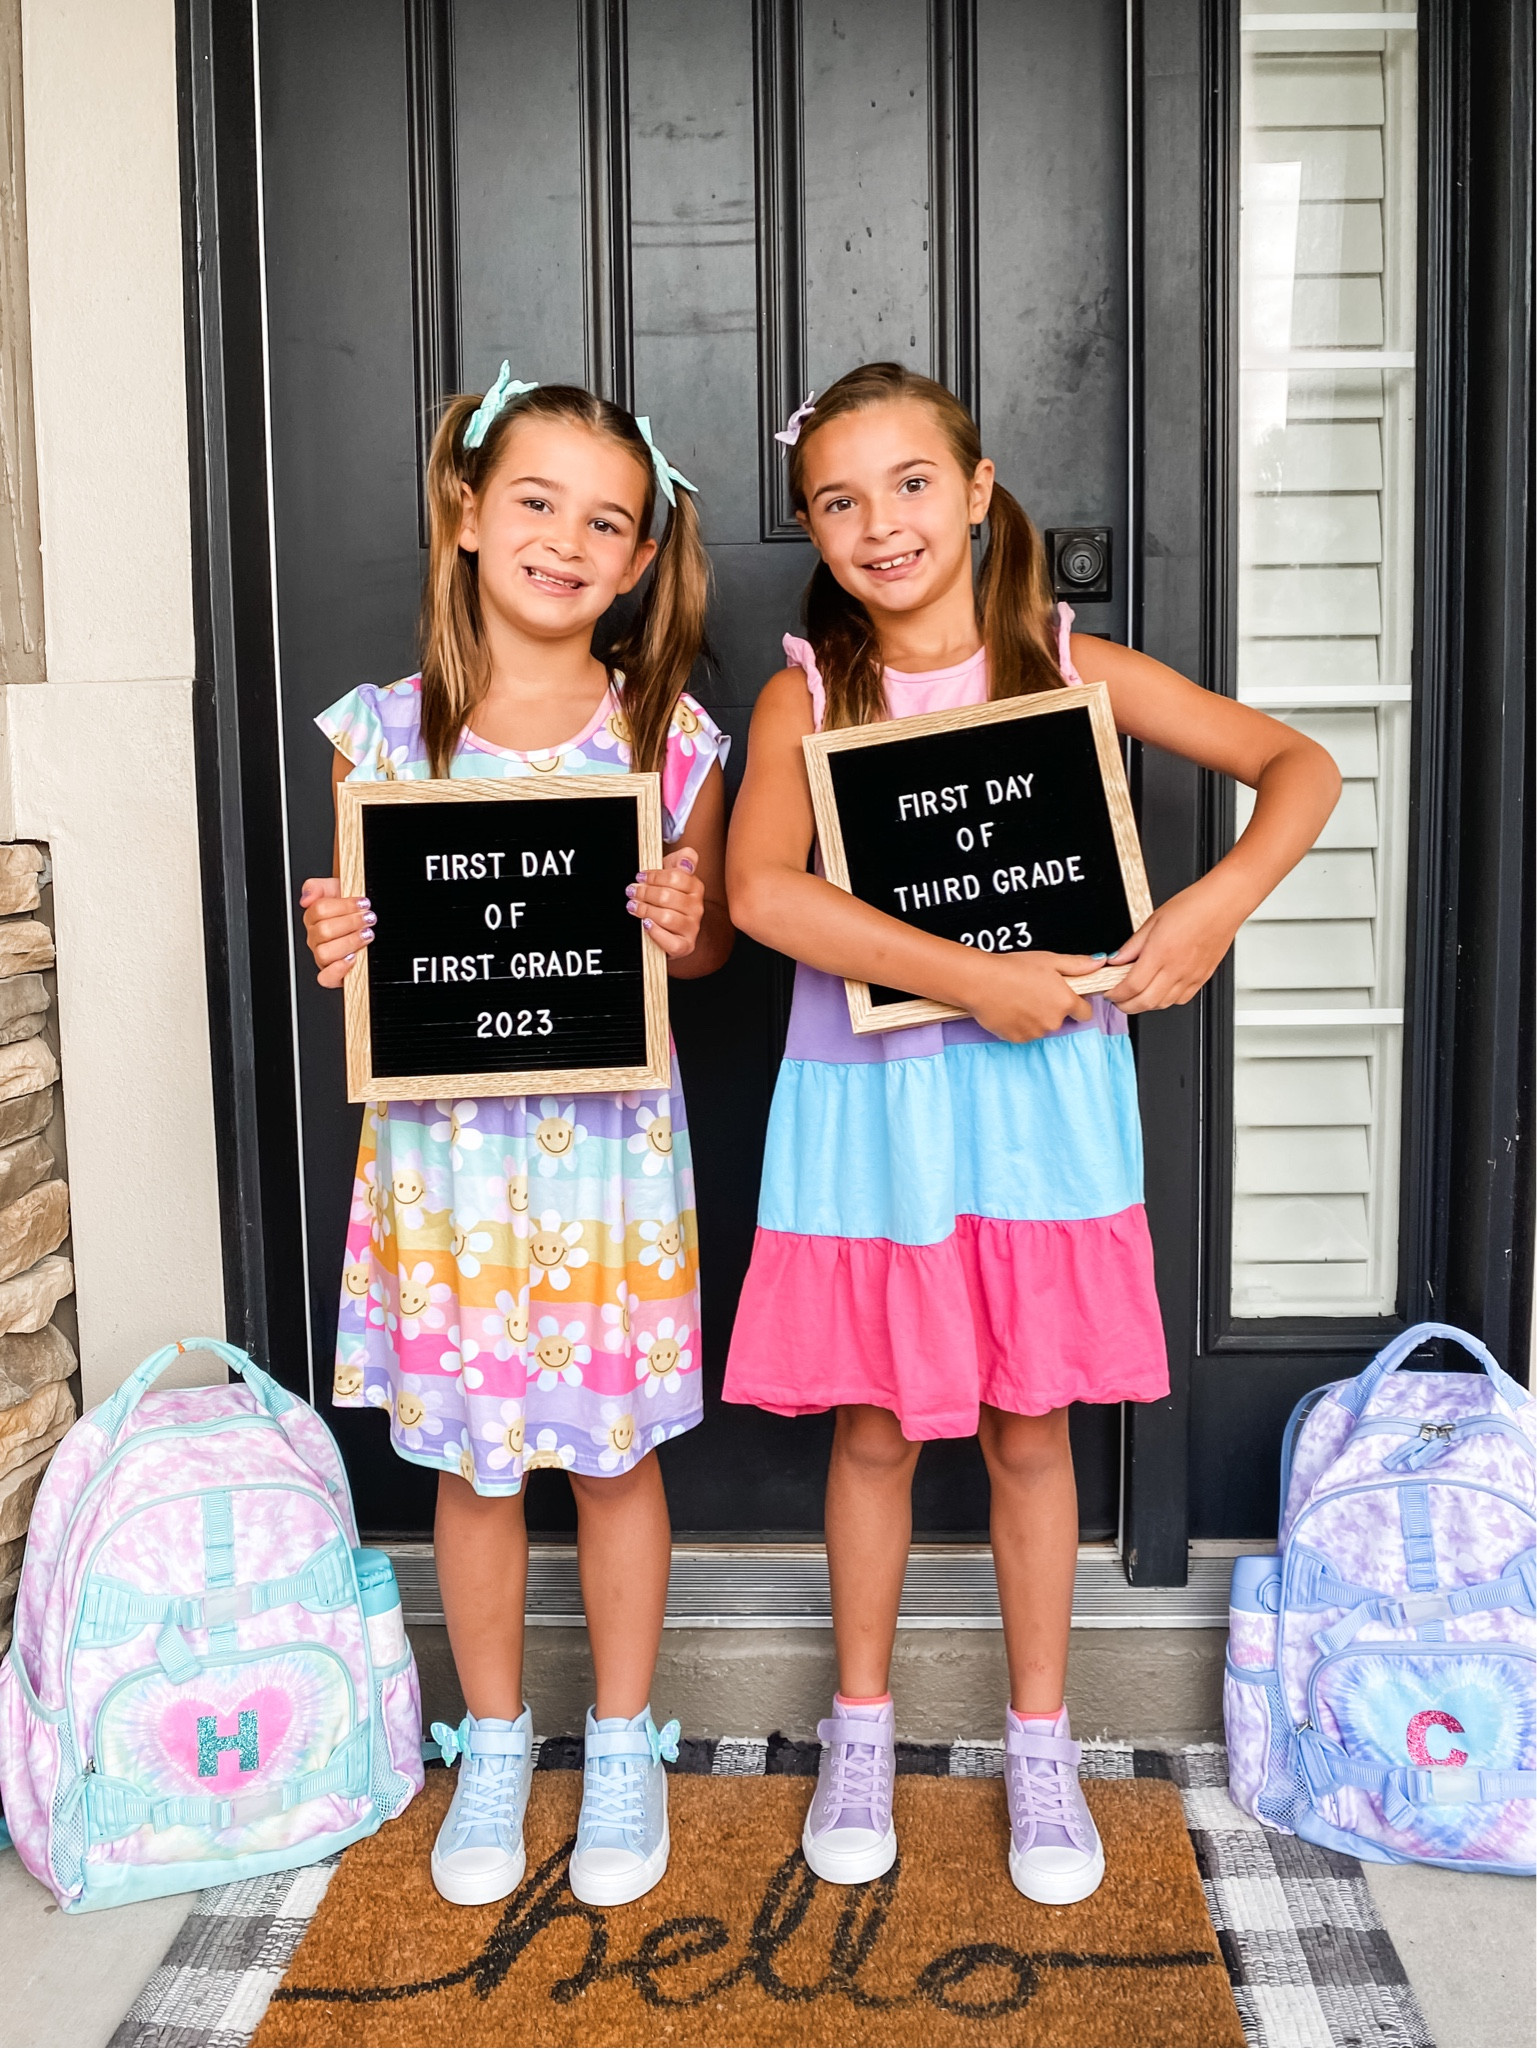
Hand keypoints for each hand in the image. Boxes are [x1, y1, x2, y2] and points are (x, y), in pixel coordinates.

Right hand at [300, 877, 373, 987]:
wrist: (368, 921)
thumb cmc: (354, 908)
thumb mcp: (337, 888)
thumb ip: (317, 887)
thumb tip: (306, 898)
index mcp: (314, 918)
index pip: (319, 910)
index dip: (343, 906)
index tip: (363, 903)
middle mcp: (316, 939)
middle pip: (323, 930)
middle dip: (351, 922)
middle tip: (369, 918)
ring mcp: (322, 957)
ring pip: (324, 952)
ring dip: (349, 942)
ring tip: (367, 935)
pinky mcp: (332, 975)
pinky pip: (325, 978)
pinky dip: (338, 969)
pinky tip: (353, 957)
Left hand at [628, 847, 704, 959]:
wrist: (670, 926)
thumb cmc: (668, 898)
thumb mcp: (673, 873)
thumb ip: (682, 859)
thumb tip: (686, 860)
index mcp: (696, 888)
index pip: (676, 877)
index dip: (654, 876)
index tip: (640, 877)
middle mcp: (697, 907)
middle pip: (668, 896)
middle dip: (645, 893)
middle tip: (631, 891)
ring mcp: (692, 927)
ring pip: (667, 918)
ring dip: (645, 911)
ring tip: (633, 906)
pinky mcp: (685, 946)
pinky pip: (671, 942)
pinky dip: (656, 933)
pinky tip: (646, 924)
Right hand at [961, 949, 1098, 1042]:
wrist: (981, 982)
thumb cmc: (1013, 968)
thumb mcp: (1049, 960)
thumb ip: (1078, 965)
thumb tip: (1100, 962)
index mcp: (1065, 1002)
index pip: (1085, 1013)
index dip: (1076, 1004)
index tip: (1064, 996)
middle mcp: (1054, 1021)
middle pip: (1060, 1019)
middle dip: (1051, 1008)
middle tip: (1033, 991)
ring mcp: (1036, 1033)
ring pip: (1042, 1027)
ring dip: (1035, 1017)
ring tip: (1018, 998)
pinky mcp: (1018, 1039)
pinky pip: (1025, 1033)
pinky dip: (1020, 1024)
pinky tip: (1009, 1009)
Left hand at [1108, 882, 1237, 1012]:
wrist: (1223, 904)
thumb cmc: (1192, 906)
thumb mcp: (1152, 921)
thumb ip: (1132, 945)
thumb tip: (1116, 960)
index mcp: (1160, 953)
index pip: (1131, 986)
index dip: (1116, 994)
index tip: (1109, 992)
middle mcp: (1176, 968)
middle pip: (1145, 1002)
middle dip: (1126, 1005)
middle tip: (1118, 998)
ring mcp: (1191, 976)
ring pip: (1163, 1004)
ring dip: (1145, 1004)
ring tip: (1136, 995)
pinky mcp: (1202, 978)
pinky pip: (1181, 999)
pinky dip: (1166, 1001)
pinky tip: (1159, 990)